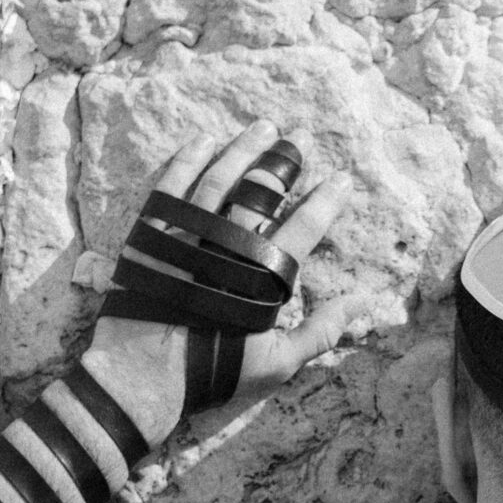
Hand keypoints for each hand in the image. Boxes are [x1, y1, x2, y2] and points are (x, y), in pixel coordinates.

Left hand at [79, 122, 371, 450]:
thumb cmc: (214, 372)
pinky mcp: (151, 232)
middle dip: (284, 161)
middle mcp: (226, 248)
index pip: (304, 228)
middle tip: (300, 137)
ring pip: (218, 178)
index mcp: (262, 278)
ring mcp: (186, 236)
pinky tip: (204, 141)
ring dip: (242, 148)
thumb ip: (320, 332)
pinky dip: (188, 159)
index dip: (327, 201)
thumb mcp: (278, 362)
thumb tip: (359, 304)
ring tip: (262, 126)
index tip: (342, 178)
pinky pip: (172, 186)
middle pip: (260, 191)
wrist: (143, 376)